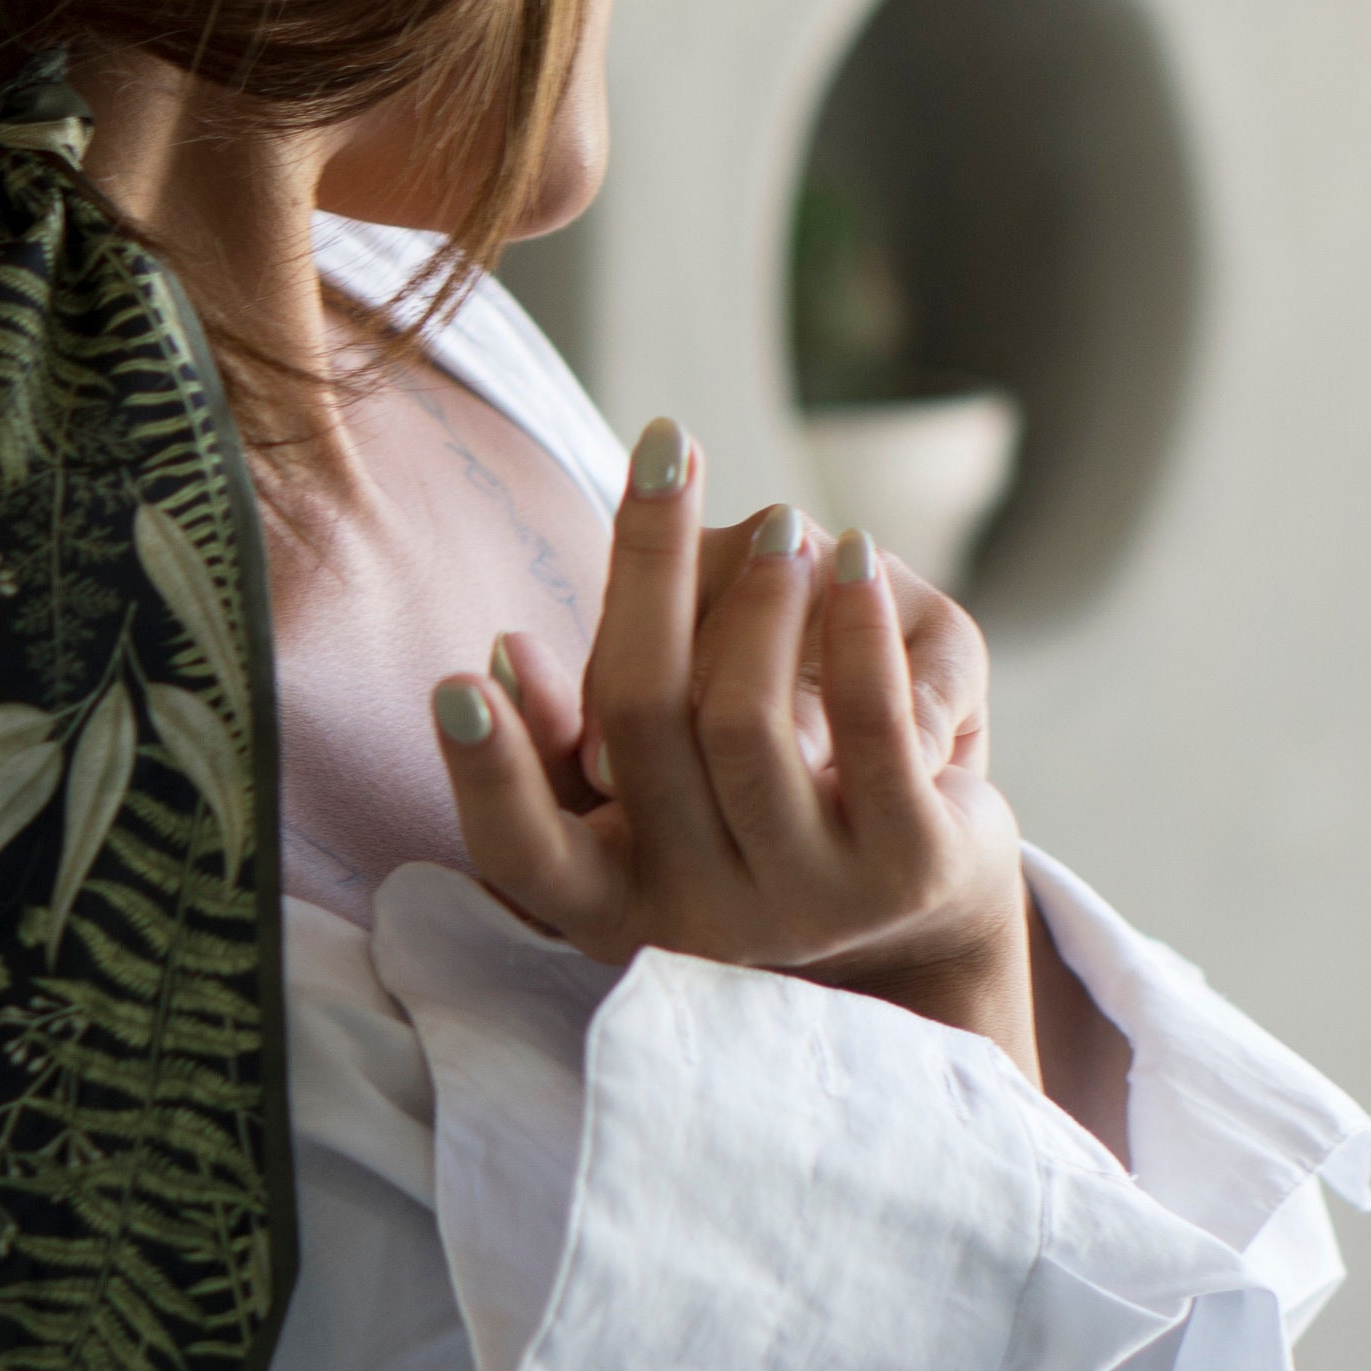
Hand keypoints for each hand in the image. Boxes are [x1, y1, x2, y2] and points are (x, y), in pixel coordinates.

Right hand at [430, 419, 1038, 1079]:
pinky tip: (857, 555)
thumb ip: (567, 739)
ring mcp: (809, 902)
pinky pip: (871, 724)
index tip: (455, 683)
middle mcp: (702, 919)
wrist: (915, 920)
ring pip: (746, 723)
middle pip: (641, 721)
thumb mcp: (650, 800)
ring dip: (759, 596)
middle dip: (646, 566)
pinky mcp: (910, 868)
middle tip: (666, 450)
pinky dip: (855, 625)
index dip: (487, 775)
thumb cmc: (747, 826)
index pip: (520, 855)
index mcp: (614, 904)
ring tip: (786, 520)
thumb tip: (504, 653)